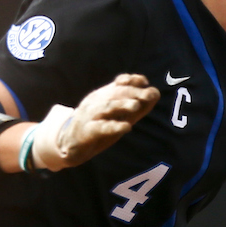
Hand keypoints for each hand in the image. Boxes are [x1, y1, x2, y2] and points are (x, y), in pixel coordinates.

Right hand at [32, 74, 159, 170]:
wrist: (70, 145)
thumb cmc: (98, 127)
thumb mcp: (117, 115)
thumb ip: (136, 106)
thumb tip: (154, 93)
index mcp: (103, 96)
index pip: (118, 84)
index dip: (131, 81)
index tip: (144, 82)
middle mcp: (96, 103)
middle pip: (114, 94)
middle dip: (132, 93)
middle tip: (147, 95)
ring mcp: (89, 117)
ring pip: (106, 108)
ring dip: (121, 105)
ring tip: (135, 106)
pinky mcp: (86, 133)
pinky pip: (99, 128)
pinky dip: (113, 127)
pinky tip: (126, 127)